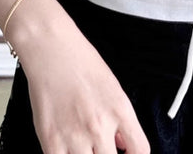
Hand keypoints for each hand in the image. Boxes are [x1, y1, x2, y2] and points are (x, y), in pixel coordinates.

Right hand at [15, 22, 150, 153]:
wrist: (52, 49)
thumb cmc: (81, 61)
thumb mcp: (112, 87)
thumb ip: (120, 119)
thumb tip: (123, 143)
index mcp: (120, 110)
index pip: (140, 150)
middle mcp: (101, 125)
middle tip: (100, 149)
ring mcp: (76, 135)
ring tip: (84, 148)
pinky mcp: (51, 140)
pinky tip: (68, 151)